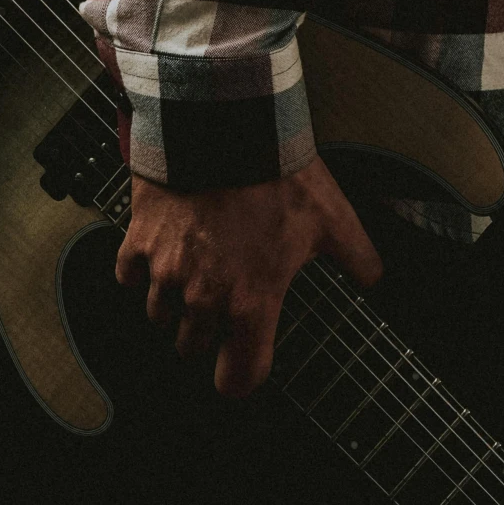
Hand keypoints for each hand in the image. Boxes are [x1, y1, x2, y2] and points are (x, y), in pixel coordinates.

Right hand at [115, 154, 382, 398]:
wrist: (226, 126)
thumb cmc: (279, 174)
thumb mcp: (332, 217)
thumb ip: (358, 257)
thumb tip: (375, 279)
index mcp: (251, 302)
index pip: (237, 378)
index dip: (241, 376)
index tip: (243, 363)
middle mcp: (203, 297)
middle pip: (192, 348)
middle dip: (207, 332)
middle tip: (221, 301)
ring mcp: (166, 271)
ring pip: (159, 315)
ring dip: (174, 303)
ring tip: (195, 273)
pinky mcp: (138, 241)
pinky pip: (128, 277)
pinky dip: (140, 271)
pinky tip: (162, 252)